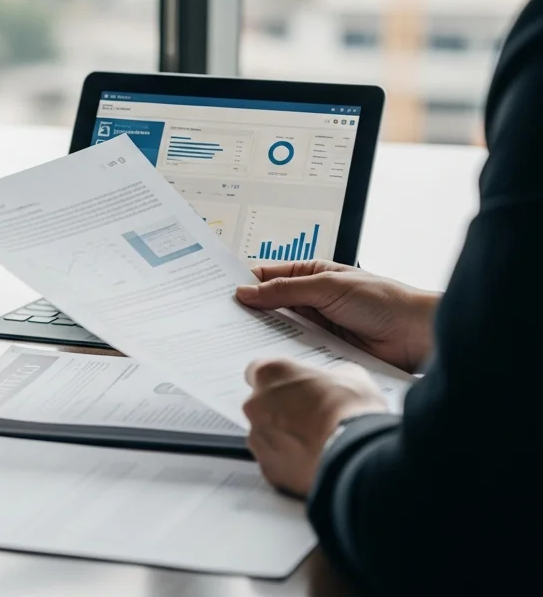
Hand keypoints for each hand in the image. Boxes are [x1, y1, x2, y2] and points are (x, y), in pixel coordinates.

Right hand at [235, 260, 436, 372]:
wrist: (417, 335)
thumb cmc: (383, 300)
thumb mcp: (328, 286)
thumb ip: (285, 289)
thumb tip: (246, 291)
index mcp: (310, 276)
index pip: (266, 277)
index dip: (242, 284)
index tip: (218, 294)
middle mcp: (309, 301)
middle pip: (268, 306)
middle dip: (247, 313)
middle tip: (220, 321)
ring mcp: (315, 328)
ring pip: (278, 331)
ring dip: (263, 335)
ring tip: (237, 341)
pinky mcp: (322, 351)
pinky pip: (294, 352)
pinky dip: (282, 354)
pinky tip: (268, 358)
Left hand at [243, 359, 388, 496]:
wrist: (357, 453)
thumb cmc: (350, 412)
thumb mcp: (350, 376)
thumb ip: (329, 376)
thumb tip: (336, 381)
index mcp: (270, 374)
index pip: (258, 371)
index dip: (278, 381)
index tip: (292, 386)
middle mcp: (256, 405)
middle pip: (261, 405)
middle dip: (280, 410)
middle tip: (310, 416)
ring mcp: (258, 438)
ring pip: (265, 436)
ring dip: (284, 437)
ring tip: (315, 441)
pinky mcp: (267, 467)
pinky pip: (274, 462)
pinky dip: (289, 462)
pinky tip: (313, 459)